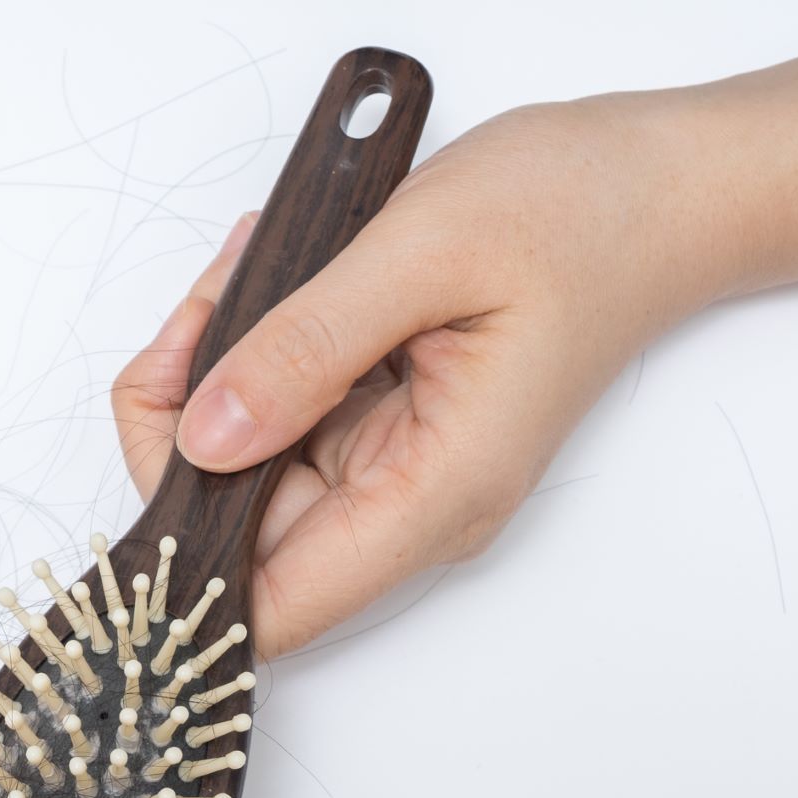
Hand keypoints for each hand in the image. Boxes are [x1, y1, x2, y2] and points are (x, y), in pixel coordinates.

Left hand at [113, 91, 756, 656]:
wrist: (654, 192)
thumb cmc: (576, 215)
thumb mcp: (421, 254)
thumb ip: (303, 351)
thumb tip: (204, 437)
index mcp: (433, 495)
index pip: (277, 605)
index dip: (183, 568)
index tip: (143, 469)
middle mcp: (408, 506)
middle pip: (232, 528)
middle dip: (184, 419)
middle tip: (205, 313)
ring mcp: (390, 472)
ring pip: (238, 465)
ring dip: (213, 372)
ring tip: (250, 276)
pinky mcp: (376, 432)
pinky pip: (269, 419)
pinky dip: (244, 353)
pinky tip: (269, 286)